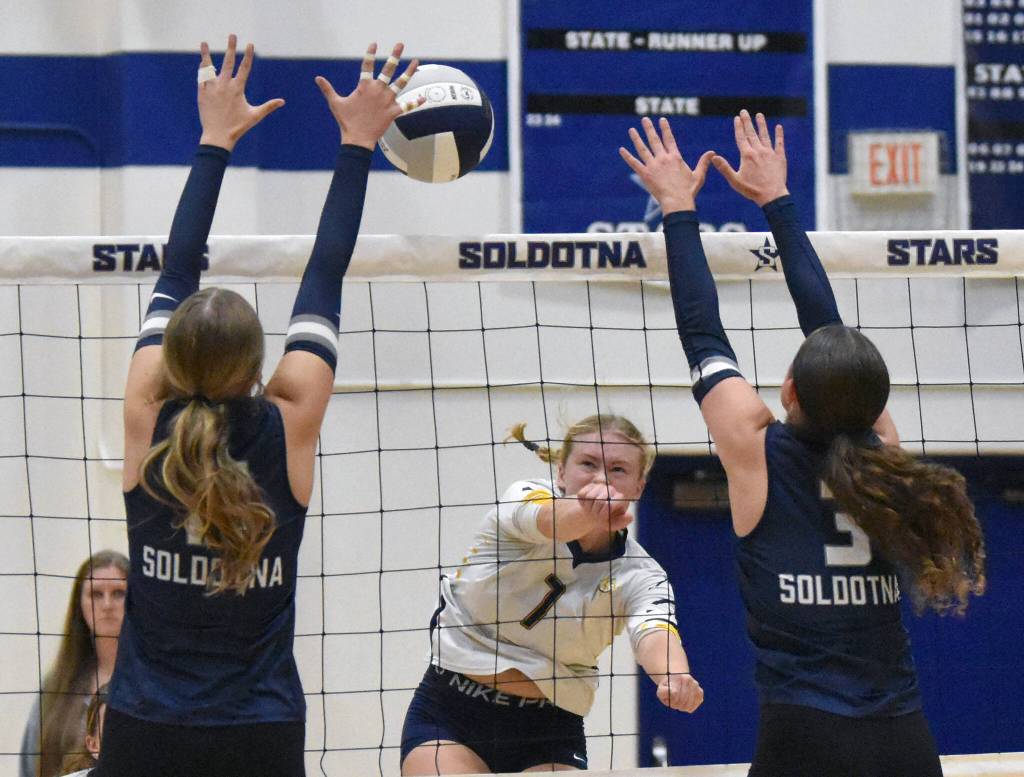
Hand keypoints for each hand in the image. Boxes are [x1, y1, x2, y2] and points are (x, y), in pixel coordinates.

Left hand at [197, 35, 284, 150]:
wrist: (218, 136)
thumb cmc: (238, 127)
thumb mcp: (255, 116)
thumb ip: (268, 106)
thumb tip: (282, 101)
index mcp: (237, 89)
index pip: (244, 67)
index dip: (248, 55)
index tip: (250, 44)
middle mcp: (224, 85)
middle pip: (228, 62)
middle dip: (231, 47)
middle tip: (232, 35)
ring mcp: (212, 88)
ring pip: (209, 67)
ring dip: (207, 54)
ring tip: (204, 42)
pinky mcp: (202, 93)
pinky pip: (202, 77)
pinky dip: (203, 69)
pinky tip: (202, 62)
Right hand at [315, 42, 423, 149]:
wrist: (358, 139)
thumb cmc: (346, 121)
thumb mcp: (335, 103)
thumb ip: (328, 89)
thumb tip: (317, 78)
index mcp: (364, 86)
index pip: (367, 65)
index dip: (370, 54)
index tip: (374, 43)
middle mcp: (378, 90)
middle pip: (388, 69)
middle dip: (394, 55)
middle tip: (400, 44)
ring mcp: (387, 100)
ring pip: (401, 83)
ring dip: (409, 71)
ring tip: (416, 62)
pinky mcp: (394, 112)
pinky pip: (407, 106)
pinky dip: (416, 102)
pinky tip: (423, 97)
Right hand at [576, 482, 631, 531]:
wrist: (593, 514)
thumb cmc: (606, 519)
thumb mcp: (613, 524)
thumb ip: (622, 522)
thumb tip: (631, 516)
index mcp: (619, 498)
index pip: (611, 503)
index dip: (604, 512)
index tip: (602, 517)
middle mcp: (611, 490)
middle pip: (600, 500)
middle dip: (596, 511)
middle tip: (595, 515)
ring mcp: (600, 487)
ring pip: (590, 496)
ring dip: (588, 507)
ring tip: (591, 510)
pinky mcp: (589, 486)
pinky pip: (582, 494)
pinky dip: (582, 502)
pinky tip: (587, 504)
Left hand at [619, 117, 713, 215]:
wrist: (677, 202)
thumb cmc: (688, 191)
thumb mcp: (698, 175)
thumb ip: (703, 162)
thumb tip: (712, 152)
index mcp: (675, 157)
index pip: (669, 139)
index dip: (665, 128)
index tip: (662, 120)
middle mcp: (663, 159)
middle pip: (654, 140)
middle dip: (649, 128)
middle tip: (645, 119)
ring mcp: (653, 166)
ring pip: (642, 149)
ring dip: (636, 138)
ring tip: (631, 129)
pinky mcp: (645, 174)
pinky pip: (634, 163)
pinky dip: (627, 156)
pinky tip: (621, 149)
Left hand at [656, 673, 703, 712]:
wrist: (676, 681)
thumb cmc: (667, 688)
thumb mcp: (661, 690)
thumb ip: (663, 692)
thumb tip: (674, 692)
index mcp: (676, 677)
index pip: (675, 694)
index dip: (671, 700)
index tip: (669, 699)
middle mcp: (688, 679)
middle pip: (683, 700)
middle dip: (676, 705)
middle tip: (673, 703)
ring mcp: (695, 685)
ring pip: (690, 703)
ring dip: (683, 707)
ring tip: (679, 704)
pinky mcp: (700, 692)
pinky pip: (695, 704)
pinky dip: (690, 707)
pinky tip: (686, 704)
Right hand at [712, 109, 788, 206]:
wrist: (772, 195)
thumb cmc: (752, 190)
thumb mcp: (735, 181)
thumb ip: (724, 167)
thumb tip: (713, 157)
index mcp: (747, 155)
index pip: (741, 137)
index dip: (738, 127)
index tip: (737, 118)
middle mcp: (758, 151)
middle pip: (752, 133)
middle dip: (747, 121)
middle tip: (744, 111)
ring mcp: (770, 153)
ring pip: (765, 135)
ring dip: (762, 124)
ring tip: (759, 115)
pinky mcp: (780, 157)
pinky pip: (779, 143)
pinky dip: (779, 134)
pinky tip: (778, 127)